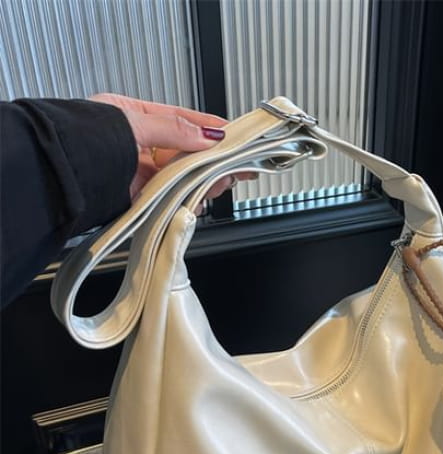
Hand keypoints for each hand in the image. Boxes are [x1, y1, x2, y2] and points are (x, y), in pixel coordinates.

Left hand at [90, 93, 252, 204]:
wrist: (61, 178)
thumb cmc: (83, 143)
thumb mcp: (134, 123)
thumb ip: (174, 128)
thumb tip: (207, 135)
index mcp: (131, 117)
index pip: (179, 120)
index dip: (208, 128)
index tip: (232, 135)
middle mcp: (136, 145)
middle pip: (185, 152)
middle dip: (211, 160)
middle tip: (234, 165)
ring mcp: (139, 173)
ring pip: (182, 177)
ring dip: (203, 181)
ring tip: (219, 183)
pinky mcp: (140, 198)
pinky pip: (172, 198)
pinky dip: (188, 200)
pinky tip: (197, 199)